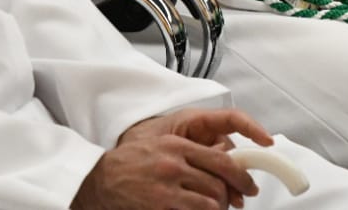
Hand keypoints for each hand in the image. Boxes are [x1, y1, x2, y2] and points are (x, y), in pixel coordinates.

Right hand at [71, 110, 272, 209]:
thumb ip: (189, 151)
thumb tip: (223, 159)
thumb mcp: (160, 145)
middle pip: (219, 184)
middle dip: (233, 196)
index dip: (240, 175)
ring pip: (211, 203)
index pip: (221, 159)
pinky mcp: (161, 207)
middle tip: (239, 201)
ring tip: (218, 209)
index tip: (249, 184)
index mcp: (176, 145)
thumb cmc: (129, 163)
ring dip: (218, 209)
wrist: (98, 180)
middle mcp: (173, 165)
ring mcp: (166, 189)